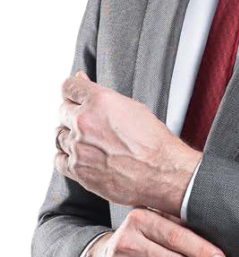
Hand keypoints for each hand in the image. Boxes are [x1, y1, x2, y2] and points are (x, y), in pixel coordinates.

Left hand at [53, 71, 200, 215]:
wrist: (162, 173)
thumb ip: (104, 97)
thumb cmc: (154, 142)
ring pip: (58, 136)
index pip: (68, 87)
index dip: (71, 91)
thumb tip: (85, 83)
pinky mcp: (78, 170)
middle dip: (71, 114)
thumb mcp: (133, 108)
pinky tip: (74, 156)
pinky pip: (58, 160)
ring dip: (67, 136)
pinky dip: (64, 157)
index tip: (73, 95)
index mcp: (98, 101)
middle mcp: (84, 122)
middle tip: (84, 122)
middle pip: (61, 111)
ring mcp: (78, 147)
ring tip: (82, 141)